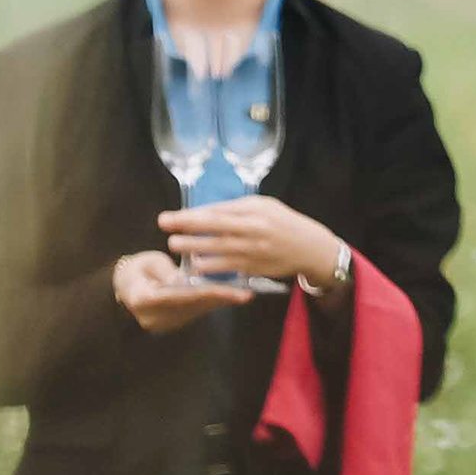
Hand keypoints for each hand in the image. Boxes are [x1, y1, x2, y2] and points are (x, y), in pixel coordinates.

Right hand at [114, 248, 252, 333]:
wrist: (125, 285)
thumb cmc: (136, 269)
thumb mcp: (147, 262)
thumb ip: (164, 271)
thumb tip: (179, 281)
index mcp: (142, 299)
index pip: (179, 295)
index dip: (206, 292)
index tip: (229, 291)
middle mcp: (152, 317)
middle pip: (192, 305)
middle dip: (220, 298)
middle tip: (245, 294)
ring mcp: (161, 324)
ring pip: (196, 311)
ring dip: (219, 302)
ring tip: (243, 294)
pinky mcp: (170, 324)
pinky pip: (194, 313)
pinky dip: (211, 303)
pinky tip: (230, 297)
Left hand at [159, 196, 346, 292]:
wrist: (310, 248)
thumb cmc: (284, 223)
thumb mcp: (265, 206)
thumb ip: (237, 208)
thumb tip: (204, 213)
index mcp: (255, 211)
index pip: (217, 212)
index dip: (191, 215)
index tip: (170, 216)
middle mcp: (254, 230)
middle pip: (214, 229)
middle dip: (186, 228)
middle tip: (165, 228)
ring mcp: (254, 250)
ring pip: (218, 249)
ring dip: (193, 248)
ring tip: (174, 246)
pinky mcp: (255, 268)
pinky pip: (228, 268)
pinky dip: (210, 267)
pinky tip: (195, 265)